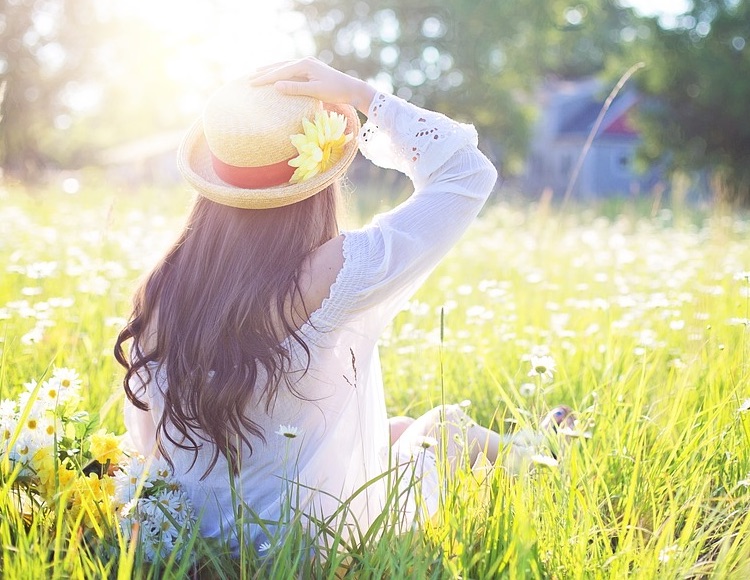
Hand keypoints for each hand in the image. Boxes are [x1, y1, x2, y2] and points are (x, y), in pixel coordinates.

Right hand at [248, 57, 375, 114]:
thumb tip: (276, 85)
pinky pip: (291, 70)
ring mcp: (308, 65)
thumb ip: (295, 88)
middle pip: (280, 66)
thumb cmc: (335, 91)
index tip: (252, 84)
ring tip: (258, 73)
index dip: (265, 78)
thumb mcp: (315, 91)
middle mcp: (305, 61)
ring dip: (271, 70)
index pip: (280, 71)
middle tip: (249, 79)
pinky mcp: (311, 70)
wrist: (352, 89)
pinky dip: (281, 72)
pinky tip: (276, 75)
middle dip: (265, 73)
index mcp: (305, 65)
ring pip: (285, 66)